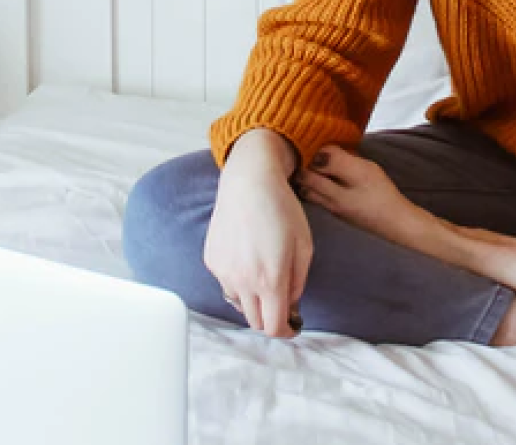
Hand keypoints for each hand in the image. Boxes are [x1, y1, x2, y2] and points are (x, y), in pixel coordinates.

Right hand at [203, 129, 311, 337]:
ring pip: (239, 304)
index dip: (287, 332)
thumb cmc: (282, 210)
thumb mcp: (304, 246)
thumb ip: (298, 282)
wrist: (249, 182)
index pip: (274, 327)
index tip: (293, 327)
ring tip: (264, 274)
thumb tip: (290, 305)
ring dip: (253, 299)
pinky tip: (247, 257)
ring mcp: (223, 272)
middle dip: (270, 317)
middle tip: (281, 302)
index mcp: (270, 280)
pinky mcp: (211, 260)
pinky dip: (238, 280)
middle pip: (255, 321)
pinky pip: (225, 282)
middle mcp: (243, 281)